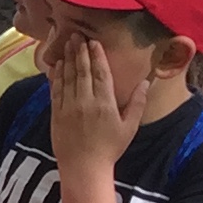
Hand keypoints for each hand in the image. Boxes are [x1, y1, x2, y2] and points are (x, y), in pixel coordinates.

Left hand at [41, 30, 140, 175]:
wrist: (84, 168)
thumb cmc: (110, 148)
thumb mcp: (129, 127)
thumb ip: (137, 103)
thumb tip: (146, 82)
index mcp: (105, 103)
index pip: (100, 73)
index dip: (97, 56)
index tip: (94, 42)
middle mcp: (86, 102)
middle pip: (82, 71)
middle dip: (79, 51)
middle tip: (76, 35)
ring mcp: (69, 107)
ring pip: (67, 78)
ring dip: (66, 60)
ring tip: (66, 44)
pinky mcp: (56, 114)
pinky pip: (55, 91)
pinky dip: (55, 76)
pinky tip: (56, 66)